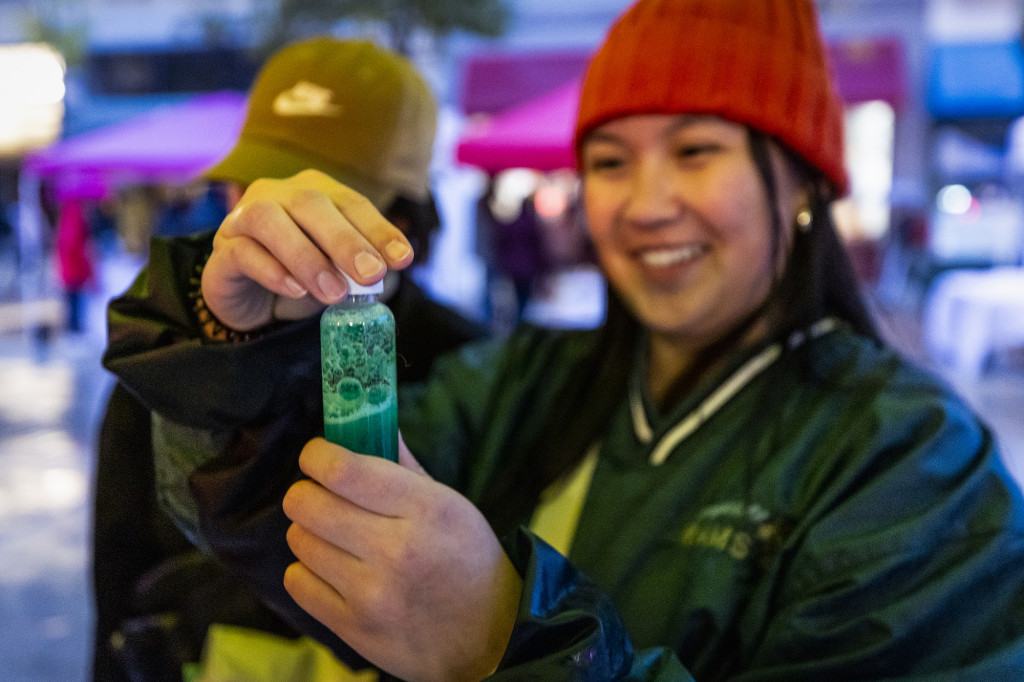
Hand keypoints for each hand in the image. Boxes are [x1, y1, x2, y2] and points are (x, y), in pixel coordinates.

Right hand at [201, 169, 415, 331]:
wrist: (249, 298)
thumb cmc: (301, 275)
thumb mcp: (336, 271)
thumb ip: (356, 268)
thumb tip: (384, 273)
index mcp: (314, 192)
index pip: (350, 203)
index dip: (378, 229)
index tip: (403, 258)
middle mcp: (278, 195)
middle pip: (311, 203)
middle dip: (346, 240)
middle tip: (372, 275)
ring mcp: (244, 218)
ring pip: (270, 221)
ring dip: (307, 257)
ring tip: (334, 293)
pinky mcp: (223, 250)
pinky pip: (243, 252)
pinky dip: (272, 271)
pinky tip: (295, 291)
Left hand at [282, 437, 521, 681]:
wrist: (491, 636)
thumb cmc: (469, 560)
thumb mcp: (452, 506)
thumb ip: (405, 466)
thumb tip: (370, 420)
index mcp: (427, 509)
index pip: (344, 470)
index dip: (317, 455)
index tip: (316, 455)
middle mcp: (397, 551)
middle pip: (309, 504)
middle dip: (306, 492)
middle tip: (319, 494)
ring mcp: (372, 594)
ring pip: (300, 541)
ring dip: (309, 531)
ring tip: (334, 535)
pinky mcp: (354, 628)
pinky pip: (297, 582)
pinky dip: (306, 570)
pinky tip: (331, 568)